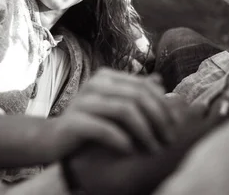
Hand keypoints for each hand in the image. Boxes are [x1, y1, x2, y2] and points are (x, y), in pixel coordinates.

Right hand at [45, 68, 185, 158]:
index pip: (144, 86)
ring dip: (145, 132)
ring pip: (125, 110)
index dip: (163, 105)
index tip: (175, 126)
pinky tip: (130, 151)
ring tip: (154, 148)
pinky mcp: (74, 121)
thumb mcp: (113, 106)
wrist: (53, 139)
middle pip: (138, 96)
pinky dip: (121, 140)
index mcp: (106, 77)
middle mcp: (95, 84)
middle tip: (169, 140)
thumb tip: (160, 81)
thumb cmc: (88, 122)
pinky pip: (104, 128)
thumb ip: (134, 93)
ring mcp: (83, 101)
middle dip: (159, 119)